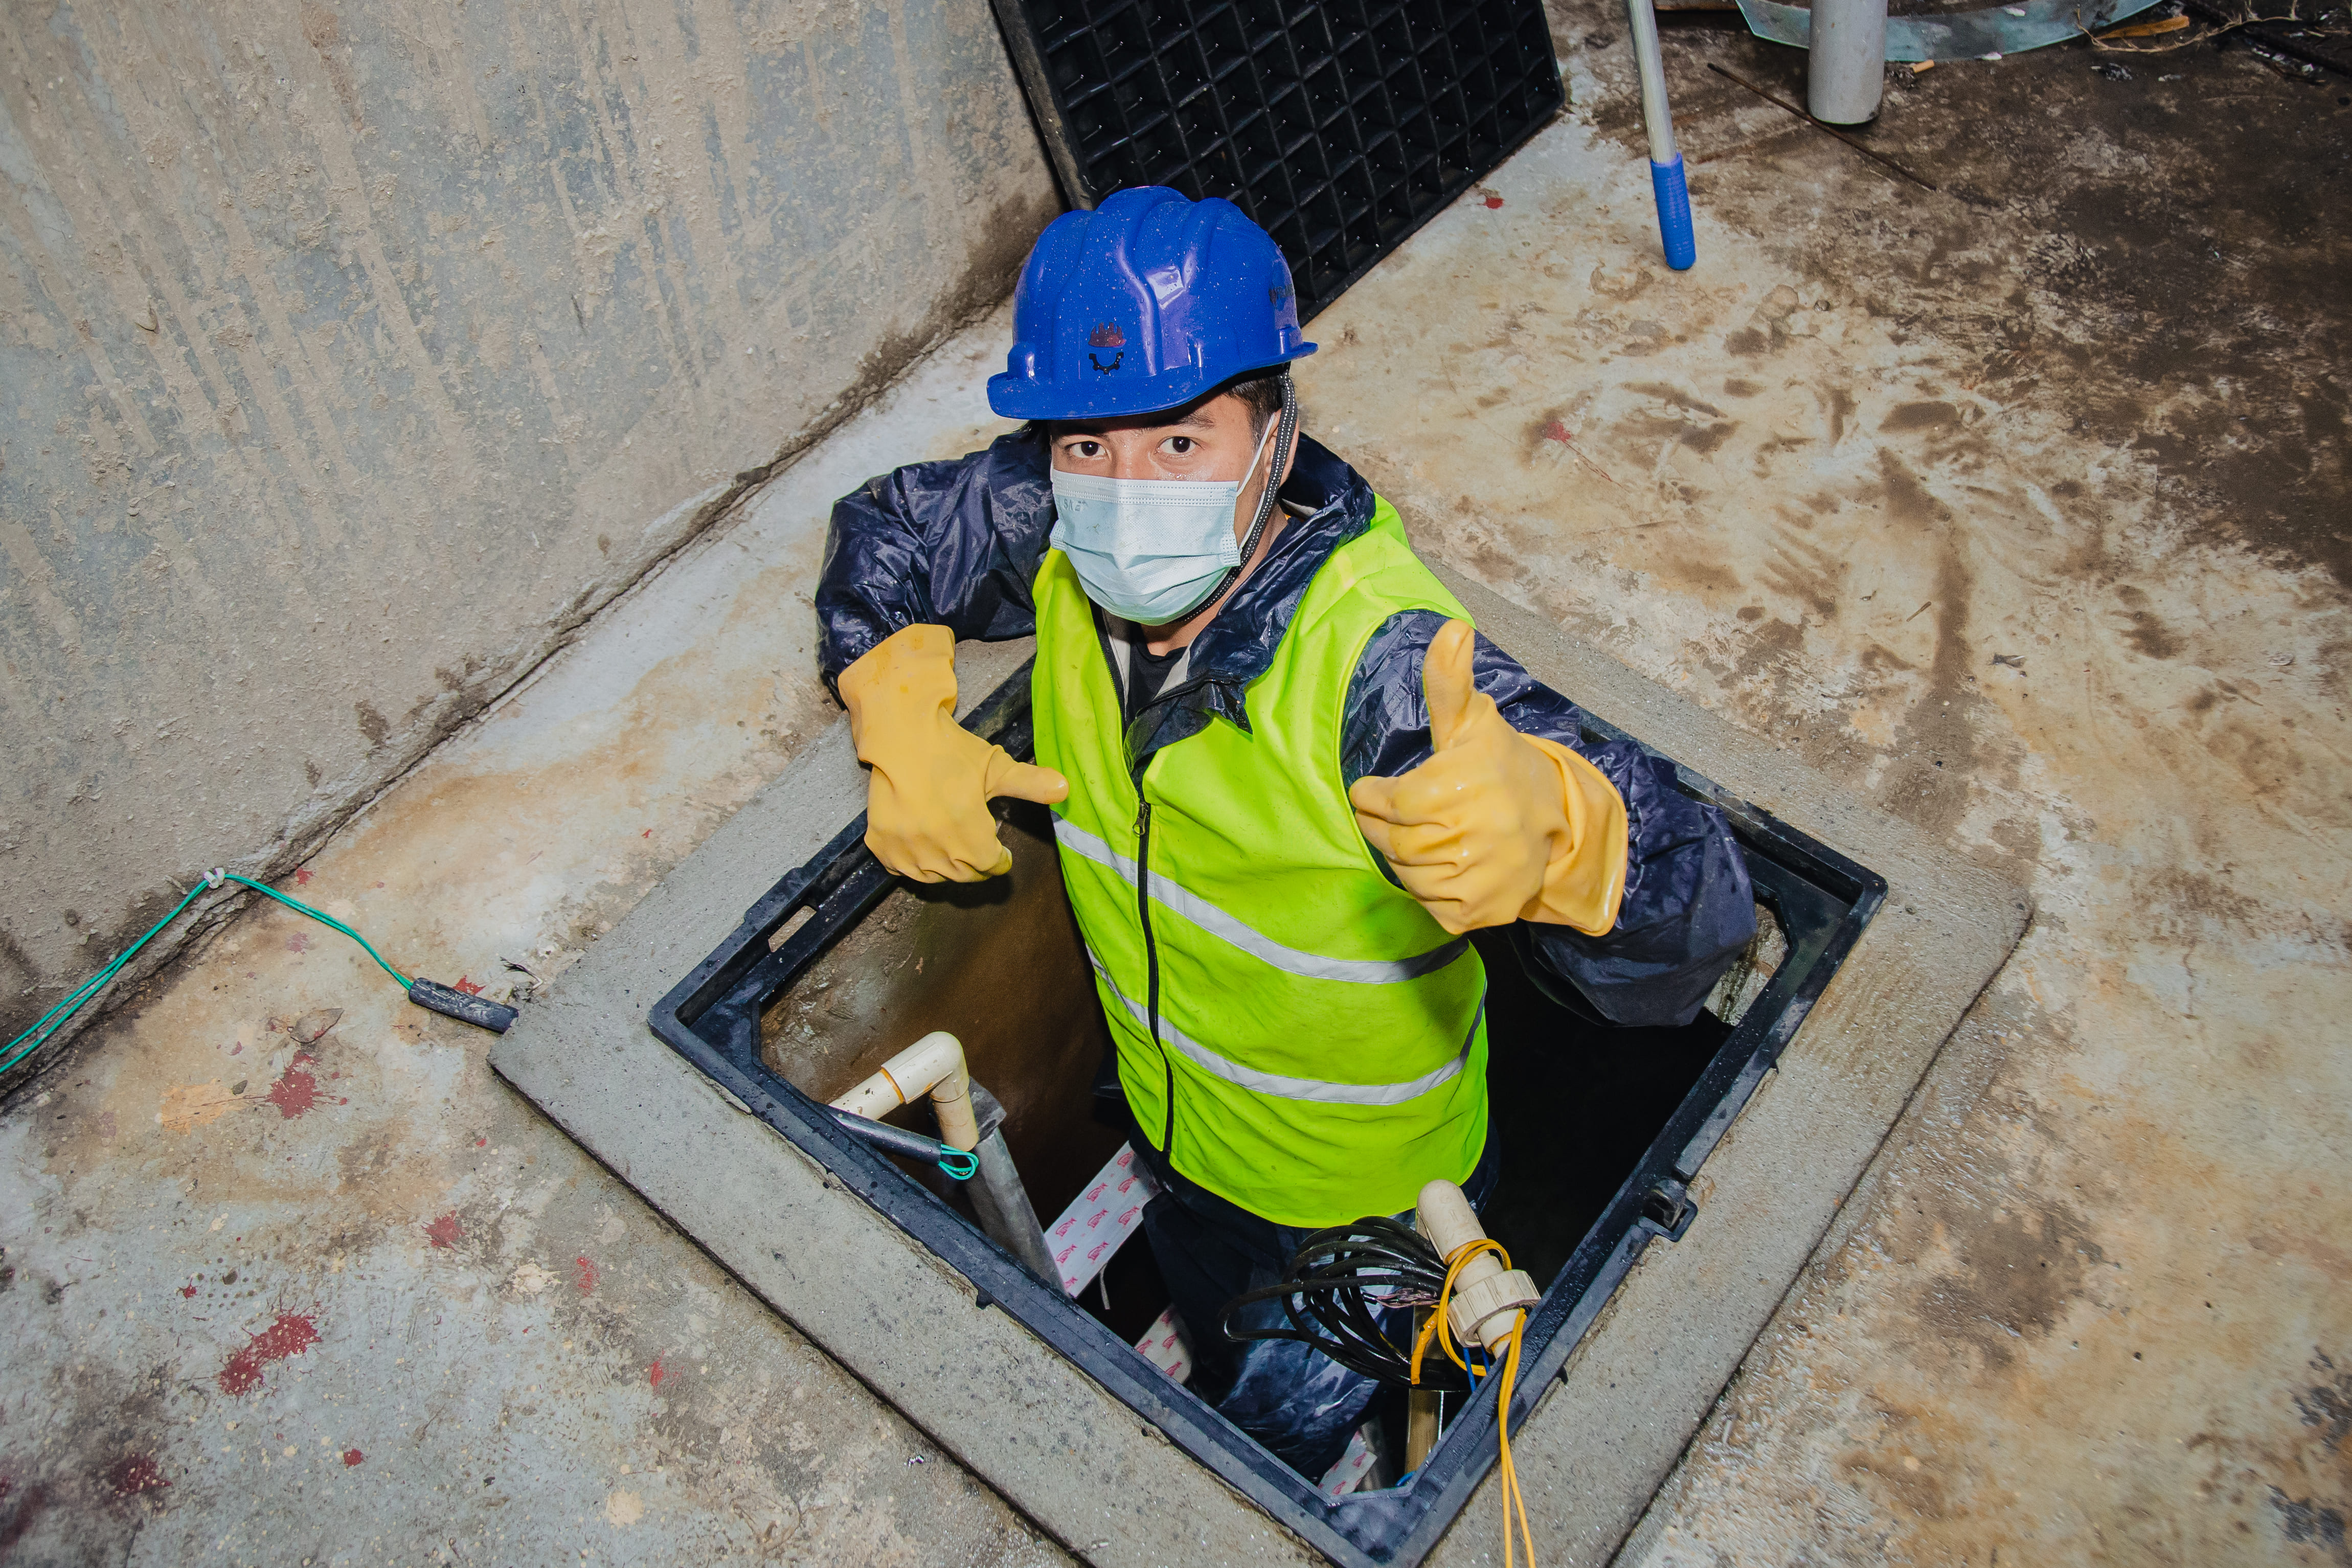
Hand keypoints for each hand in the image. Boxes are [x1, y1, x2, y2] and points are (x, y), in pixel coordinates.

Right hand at [838, 626, 1068, 881]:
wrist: (900, 732)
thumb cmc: (950, 749)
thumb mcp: (995, 766)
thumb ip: (1030, 784)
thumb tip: (1066, 789)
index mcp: (967, 830)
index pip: (991, 866)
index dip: (1000, 859)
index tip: (1001, 852)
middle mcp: (935, 844)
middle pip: (965, 874)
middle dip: (977, 864)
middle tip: (979, 847)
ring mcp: (905, 846)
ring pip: (934, 876)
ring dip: (948, 866)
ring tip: (954, 845)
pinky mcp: (881, 842)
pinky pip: (902, 869)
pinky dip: (915, 864)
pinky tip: (924, 847)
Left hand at [1348, 620, 1626, 933]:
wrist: (1555, 821)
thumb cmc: (1497, 766)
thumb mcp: (1470, 721)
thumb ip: (1448, 679)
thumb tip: (1453, 627)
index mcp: (1453, 788)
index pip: (1379, 802)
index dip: (1379, 795)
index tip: (1394, 790)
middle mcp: (1464, 837)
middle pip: (1387, 839)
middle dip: (1391, 826)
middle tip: (1420, 815)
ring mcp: (1472, 879)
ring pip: (1404, 873)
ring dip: (1410, 858)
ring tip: (1439, 837)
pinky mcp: (1474, 913)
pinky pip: (1426, 903)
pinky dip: (1431, 889)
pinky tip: (1453, 866)